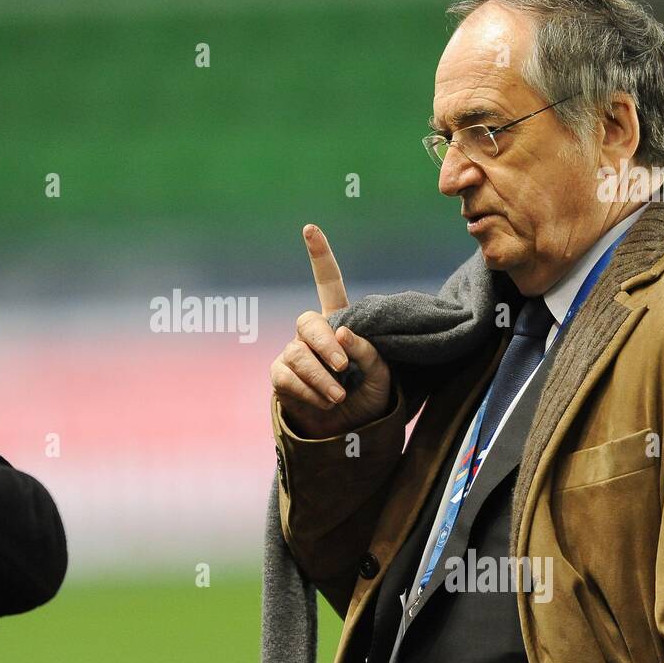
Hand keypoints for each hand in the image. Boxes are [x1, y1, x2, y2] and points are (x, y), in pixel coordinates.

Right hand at [270, 224, 392, 437]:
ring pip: (298, 353)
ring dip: (321, 376)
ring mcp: (293, 354)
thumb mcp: (382, 375)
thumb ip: (368, 351)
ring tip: (339, 395)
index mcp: (339, 322)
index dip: (319, 256)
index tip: (310, 229)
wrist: (348, 433)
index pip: (327, 283)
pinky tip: (324, 401)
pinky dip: (308, 390)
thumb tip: (341, 332)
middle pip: (308, 322)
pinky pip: (287, 376)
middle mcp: (313, 335)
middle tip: (343, 366)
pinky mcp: (281, 377)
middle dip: (325, 344)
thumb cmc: (369, 398)